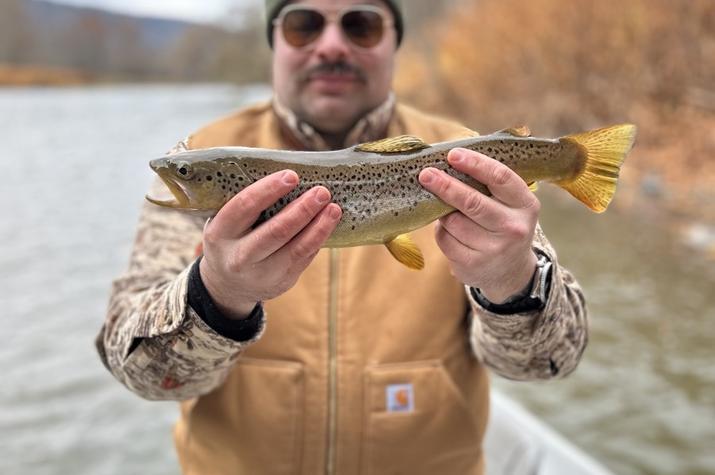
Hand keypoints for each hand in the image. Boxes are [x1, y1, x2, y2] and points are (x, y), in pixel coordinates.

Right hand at [199, 170, 341, 318]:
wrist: (226, 284)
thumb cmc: (231, 239)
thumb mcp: (225, 223)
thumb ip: (247, 204)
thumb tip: (289, 175)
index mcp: (220, 233)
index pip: (244, 207)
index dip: (269, 190)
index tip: (292, 175)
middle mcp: (238, 256)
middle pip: (276, 231)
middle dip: (302, 210)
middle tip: (322, 191)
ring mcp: (261, 273)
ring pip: (297, 249)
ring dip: (319, 227)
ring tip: (334, 208)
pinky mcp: (281, 282)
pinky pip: (304, 258)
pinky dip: (318, 239)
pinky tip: (328, 223)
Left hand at [419, 148, 539, 303]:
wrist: (510, 272)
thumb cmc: (503, 225)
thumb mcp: (510, 204)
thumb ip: (489, 183)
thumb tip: (450, 158)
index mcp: (525, 204)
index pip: (500, 178)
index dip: (475, 164)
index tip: (453, 155)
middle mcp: (513, 227)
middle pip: (472, 202)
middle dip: (446, 186)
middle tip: (426, 174)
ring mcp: (494, 249)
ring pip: (454, 221)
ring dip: (443, 213)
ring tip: (447, 211)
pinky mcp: (474, 265)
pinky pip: (445, 240)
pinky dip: (441, 231)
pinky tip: (449, 230)